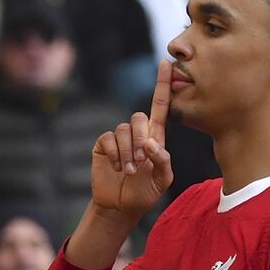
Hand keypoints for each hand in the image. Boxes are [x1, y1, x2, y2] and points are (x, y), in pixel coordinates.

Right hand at [90, 59, 173, 222]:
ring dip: (128, 152)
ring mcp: (118, 139)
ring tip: (129, 171)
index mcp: (155, 138)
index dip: (163, 85)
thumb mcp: (162, 180)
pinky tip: (118, 167)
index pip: (160, 106)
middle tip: (141, 160)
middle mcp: (136, 134)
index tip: (166, 63)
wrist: (120, 207)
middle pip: (140, 117)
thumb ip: (163, 161)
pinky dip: (116, 154)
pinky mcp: (103, 145)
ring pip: (124, 129)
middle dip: (141, 138)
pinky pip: (109, 139)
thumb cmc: (144, 193)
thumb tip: (151, 144)